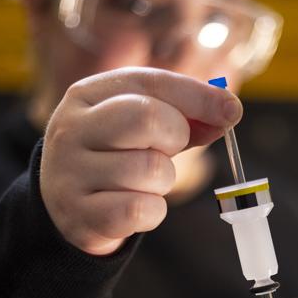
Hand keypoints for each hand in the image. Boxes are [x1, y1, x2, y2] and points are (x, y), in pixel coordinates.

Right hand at [40, 67, 241, 255]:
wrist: (65, 208)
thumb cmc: (113, 158)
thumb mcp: (139, 128)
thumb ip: (183, 117)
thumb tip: (228, 111)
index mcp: (88, 94)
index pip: (151, 82)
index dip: (198, 96)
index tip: (232, 110)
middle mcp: (72, 128)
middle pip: (148, 118)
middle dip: (176, 137)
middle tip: (168, 151)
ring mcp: (71, 172)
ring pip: (150, 169)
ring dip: (163, 181)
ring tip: (143, 183)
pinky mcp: (81, 214)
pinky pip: (141, 209)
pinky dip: (152, 211)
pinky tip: (136, 207)